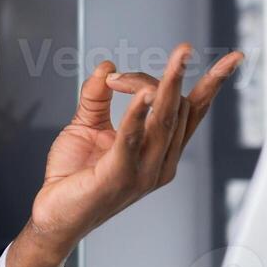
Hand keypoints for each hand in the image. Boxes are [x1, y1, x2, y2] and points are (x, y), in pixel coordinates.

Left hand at [6, 44, 243, 266]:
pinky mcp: (118, 177)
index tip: (208, 53)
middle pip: (176, 110)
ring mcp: (143, 172)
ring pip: (164, 121)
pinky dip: (137, 115)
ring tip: (180, 58)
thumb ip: (97, 97)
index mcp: (161, 151)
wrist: (54, 215)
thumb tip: (107, 65)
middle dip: (173, 77)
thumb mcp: (86, 127)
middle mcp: (160, 162)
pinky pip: (132, 141)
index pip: (192, 111)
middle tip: (181, 50)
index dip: (212, 83)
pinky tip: (142, 94)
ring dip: (169, 86)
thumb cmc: (74, 176)